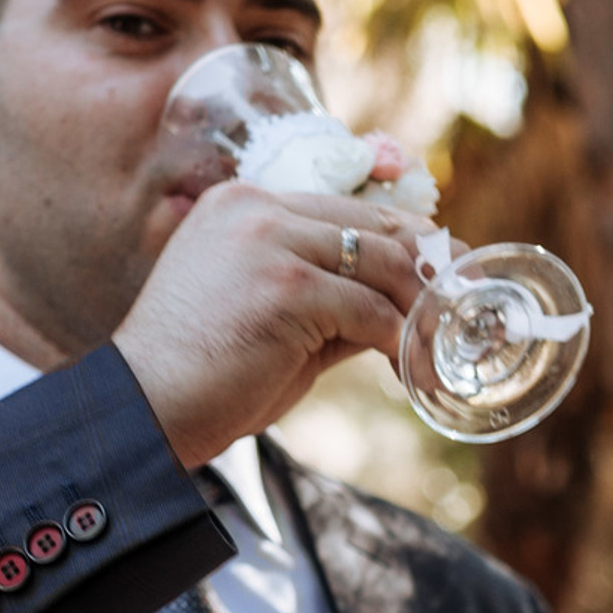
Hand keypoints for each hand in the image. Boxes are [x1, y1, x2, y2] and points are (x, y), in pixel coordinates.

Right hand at [112, 181, 434, 466]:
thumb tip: (398, 313)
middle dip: (430, 272)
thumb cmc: (206, 377)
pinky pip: (371, 311)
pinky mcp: (287, 285)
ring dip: (422, 316)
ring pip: (384, 266)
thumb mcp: (276, 322)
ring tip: (439, 357)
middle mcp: (258, 209)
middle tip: (465, 312)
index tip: (445, 275)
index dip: (408, 243)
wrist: (147, 408)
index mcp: (246, 205)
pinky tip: (412, 376)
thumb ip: (332, 303)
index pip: (351, 210)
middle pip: (376, 228)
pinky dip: (402, 345)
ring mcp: (271, 242)